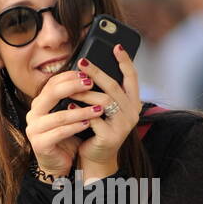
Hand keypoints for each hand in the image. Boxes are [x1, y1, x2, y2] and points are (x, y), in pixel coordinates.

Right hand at [25, 66, 106, 177]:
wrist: (58, 164)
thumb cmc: (66, 138)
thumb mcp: (68, 115)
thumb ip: (71, 99)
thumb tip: (89, 77)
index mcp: (39, 103)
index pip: (52, 83)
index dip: (70, 77)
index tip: (88, 74)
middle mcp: (33, 114)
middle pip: (52, 94)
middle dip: (73, 87)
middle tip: (91, 84)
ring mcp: (34, 130)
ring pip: (59, 116)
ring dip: (81, 111)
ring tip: (98, 108)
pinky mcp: (39, 144)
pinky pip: (60, 133)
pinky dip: (75, 127)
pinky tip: (88, 124)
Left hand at [75, 45, 141, 179]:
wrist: (96, 157)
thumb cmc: (98, 128)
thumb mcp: (104, 107)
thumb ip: (103, 90)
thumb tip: (88, 67)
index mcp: (133, 103)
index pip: (132, 78)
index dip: (125, 61)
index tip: (116, 46)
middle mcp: (132, 113)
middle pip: (114, 87)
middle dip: (97, 72)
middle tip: (82, 62)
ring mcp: (123, 126)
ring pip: (104, 101)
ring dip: (84, 93)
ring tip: (69, 89)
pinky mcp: (111, 137)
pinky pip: (94, 119)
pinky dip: (80, 112)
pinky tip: (70, 107)